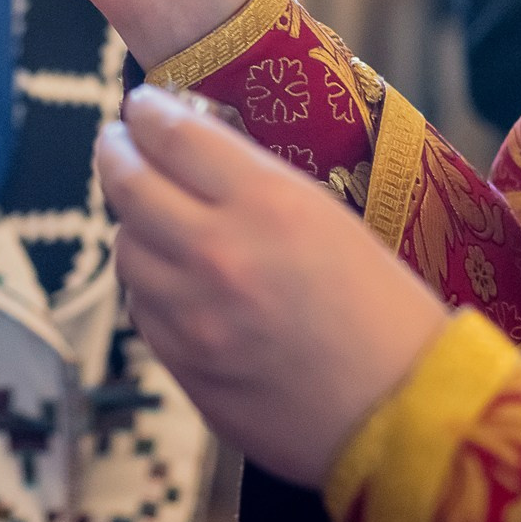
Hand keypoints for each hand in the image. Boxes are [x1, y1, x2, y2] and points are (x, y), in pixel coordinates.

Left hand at [97, 87, 451, 487]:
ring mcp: (192, 314)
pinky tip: (172, 280)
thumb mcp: (328, 217)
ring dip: (133, 225)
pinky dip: (149, 287)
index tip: (140, 108)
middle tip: (117, 143)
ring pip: (126, 249)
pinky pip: (141, 309)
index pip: (173, 135)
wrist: (404, 413)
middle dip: (116, 153)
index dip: (146, 113)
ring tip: (151, 216)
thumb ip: (253, 183)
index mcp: (266, 203)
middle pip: (128, 184)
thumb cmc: (384, 310)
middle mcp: (218, 252)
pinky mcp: (183, 364)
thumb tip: (191, 148)